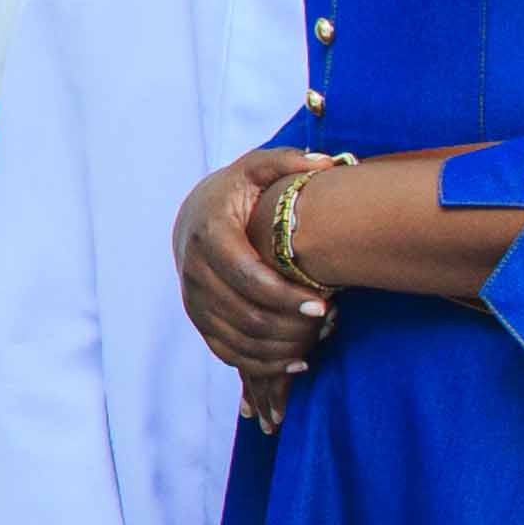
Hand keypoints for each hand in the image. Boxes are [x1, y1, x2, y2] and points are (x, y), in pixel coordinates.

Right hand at [170, 149, 330, 383]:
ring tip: (319, 339)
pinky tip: (298, 360)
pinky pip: (229, 353)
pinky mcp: (198, 320)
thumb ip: (288, 161)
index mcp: (210, 234)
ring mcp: (193, 299)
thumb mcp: (257, 168)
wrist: (195, 215)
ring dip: (282, 348)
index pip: (248, 278)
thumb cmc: (237, 192)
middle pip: (246, 315)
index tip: (324, 303)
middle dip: (292, 325)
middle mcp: (194, 270)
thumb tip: (327, 163)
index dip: (286, 297)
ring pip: (239, 340)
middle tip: (329, 320)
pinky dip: (264, 363)